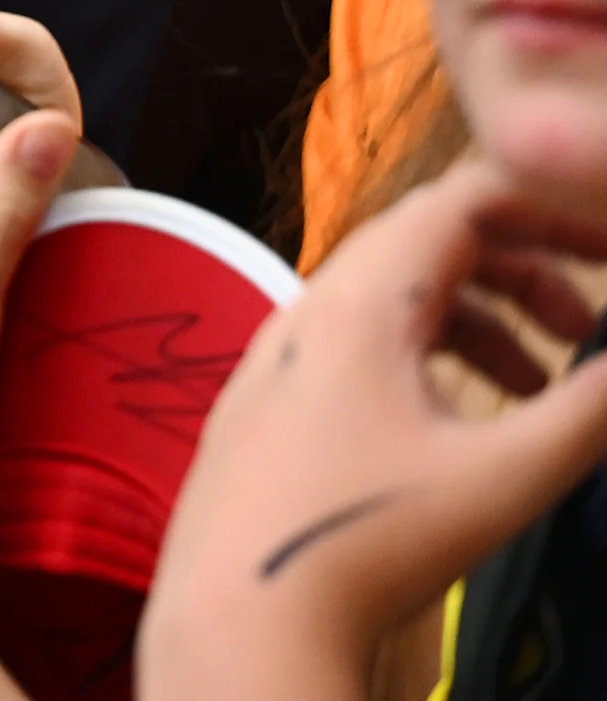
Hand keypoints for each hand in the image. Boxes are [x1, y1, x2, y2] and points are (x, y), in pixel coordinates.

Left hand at [140, 159, 606, 698]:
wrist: (242, 613)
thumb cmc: (367, 540)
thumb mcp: (504, 475)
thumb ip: (587, 413)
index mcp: (361, 302)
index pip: (459, 201)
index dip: (544, 206)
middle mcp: (310, 309)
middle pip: (428, 243)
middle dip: (521, 270)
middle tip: (589, 325)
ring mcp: (281, 352)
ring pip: (395, 297)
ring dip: (480, 320)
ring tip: (544, 381)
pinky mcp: (271, 398)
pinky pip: (359, 341)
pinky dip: (428, 355)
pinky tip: (468, 417)